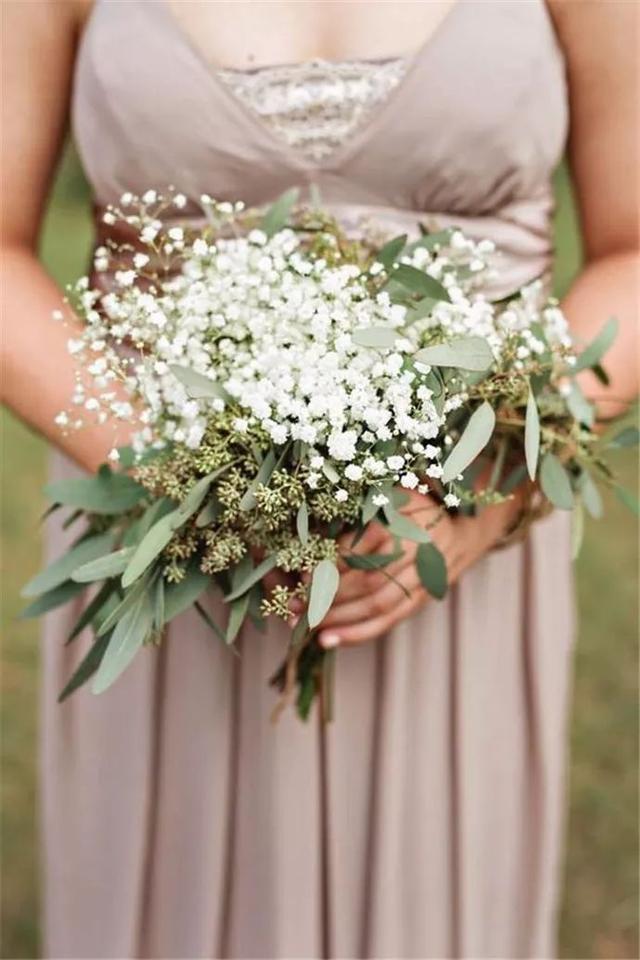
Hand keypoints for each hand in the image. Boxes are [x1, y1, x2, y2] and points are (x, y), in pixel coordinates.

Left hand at [313, 487, 523, 647]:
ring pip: (377, 605)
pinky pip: (389, 621)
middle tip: (294, 606)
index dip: (327, 566)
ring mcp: (421, 579)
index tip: (300, 576)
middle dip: (326, 598)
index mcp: (399, 521)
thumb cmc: (411, 506)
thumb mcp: (385, 497)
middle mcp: (413, 552)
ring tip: (307, 626)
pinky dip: (358, 634)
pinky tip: (330, 640)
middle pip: (366, 581)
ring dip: (339, 620)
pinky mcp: (422, 600)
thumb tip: (306, 530)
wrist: (462, 527)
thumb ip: (354, 510)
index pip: (358, 550)